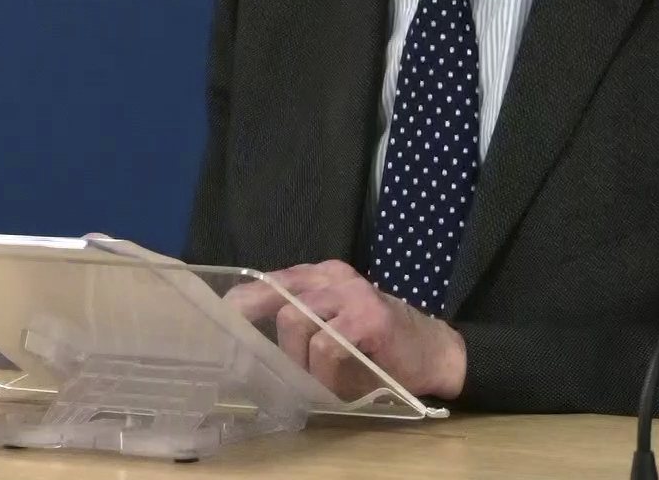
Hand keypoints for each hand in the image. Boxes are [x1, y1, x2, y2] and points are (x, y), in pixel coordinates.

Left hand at [224, 260, 465, 400]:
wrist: (434, 351)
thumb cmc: (379, 345)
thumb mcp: (335, 324)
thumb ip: (302, 323)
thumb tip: (250, 343)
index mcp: (322, 275)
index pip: (271, 281)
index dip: (244, 301)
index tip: (224, 320)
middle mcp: (334, 275)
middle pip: (279, 301)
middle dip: (277, 344)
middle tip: (279, 370)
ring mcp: (353, 293)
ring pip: (297, 321)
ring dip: (300, 360)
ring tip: (317, 379)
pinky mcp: (369, 318)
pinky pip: (326, 346)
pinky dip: (324, 372)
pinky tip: (335, 384)